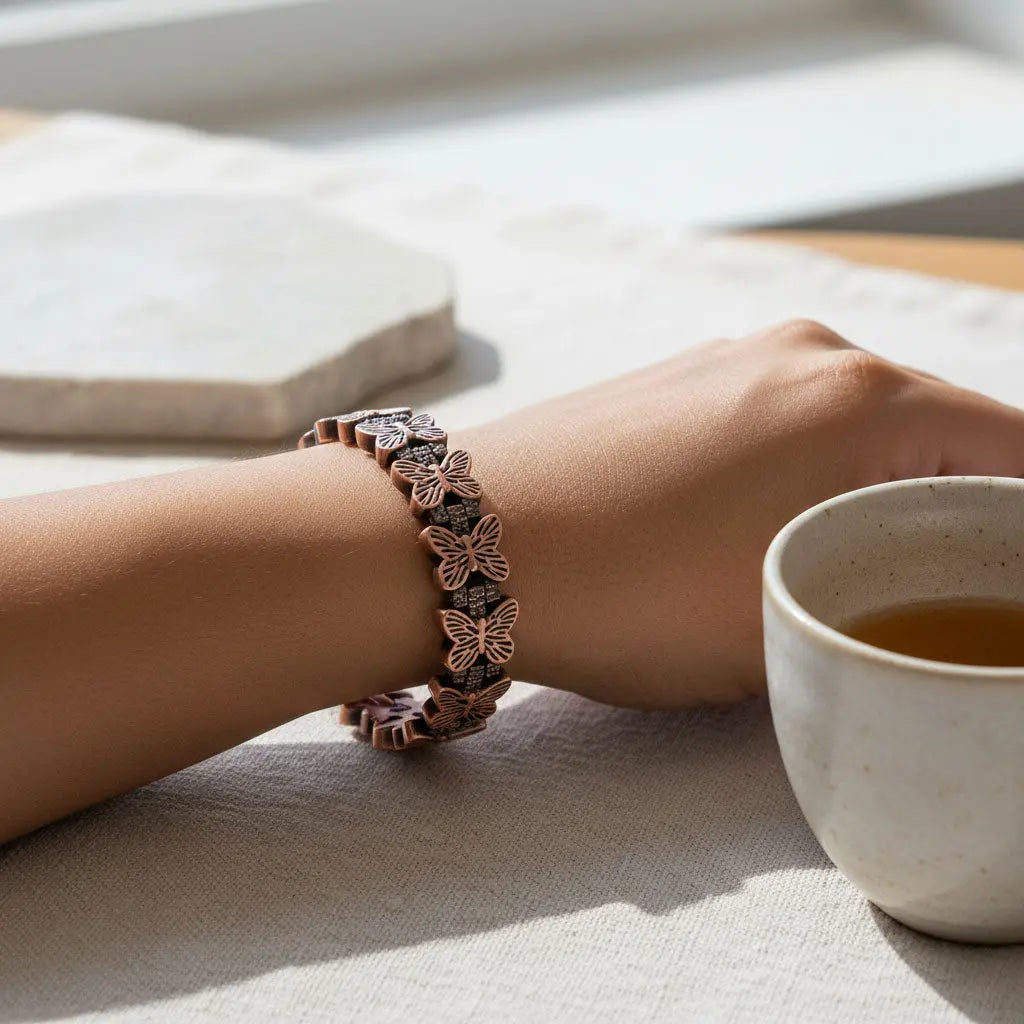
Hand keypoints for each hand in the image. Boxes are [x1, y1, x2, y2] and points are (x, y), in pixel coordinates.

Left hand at [466, 320, 1023, 708]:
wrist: (456, 542)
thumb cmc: (625, 591)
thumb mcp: (780, 627)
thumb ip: (879, 602)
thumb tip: (897, 600)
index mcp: (864, 402)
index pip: (1013, 455)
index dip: (1021, 528)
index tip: (1000, 589)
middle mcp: (808, 354)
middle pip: (934, 432)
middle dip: (951, 507)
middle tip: (940, 590)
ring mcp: (734, 357)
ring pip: (853, 425)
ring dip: (872, 486)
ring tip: (847, 566)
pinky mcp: (678, 379)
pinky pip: (781, 419)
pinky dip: (804, 468)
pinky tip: (765, 525)